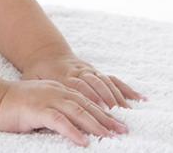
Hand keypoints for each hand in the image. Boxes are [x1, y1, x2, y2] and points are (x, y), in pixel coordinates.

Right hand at [0, 80, 128, 147]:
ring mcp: (46, 99)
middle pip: (86, 104)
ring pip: (77, 111)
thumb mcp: (41, 103)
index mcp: (57, 89)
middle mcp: (55, 91)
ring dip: (95, 124)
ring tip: (109, 136)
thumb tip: (76, 124)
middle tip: (122, 130)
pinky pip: (59, 121)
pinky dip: (73, 131)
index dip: (103, 111)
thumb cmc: (15, 105)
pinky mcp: (36, 110)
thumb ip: (57, 109)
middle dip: (106, 118)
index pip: (86, 100)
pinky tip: (84, 141)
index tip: (118, 122)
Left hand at [21, 53, 146, 109]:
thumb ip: (37, 89)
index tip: (97, 113)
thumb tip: (39, 103)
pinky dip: (127, 89)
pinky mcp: (97, 71)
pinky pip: (113, 79)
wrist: (44, 52)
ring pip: (106, 83)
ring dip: (118, 98)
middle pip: (96, 87)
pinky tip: (141, 99)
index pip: (78, 88)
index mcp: (62, 75)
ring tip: (127, 114)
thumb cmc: (36, 71)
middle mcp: (79, 72)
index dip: (88, 100)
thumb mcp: (31, 78)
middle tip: (116, 119)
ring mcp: (90, 71)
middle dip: (107, 103)